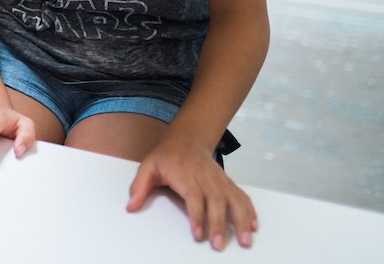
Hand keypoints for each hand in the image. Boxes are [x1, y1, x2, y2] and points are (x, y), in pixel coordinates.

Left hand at [127, 133, 256, 249]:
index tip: (198, 234)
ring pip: (233, 199)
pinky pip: (241, 195)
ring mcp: (218, 179)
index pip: (194, 196)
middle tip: (219, 245)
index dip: (197, 215)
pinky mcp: (227, 182)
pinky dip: (249, 210)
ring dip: (241, 220)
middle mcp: (205, 176)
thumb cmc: (166, 157)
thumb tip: (130, 206)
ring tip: (245, 240)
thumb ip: (139, 186)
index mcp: (184, 174)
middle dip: (219, 224)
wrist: (186, 139)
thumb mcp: (148, 167)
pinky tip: (253, 225)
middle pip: (216, 200)